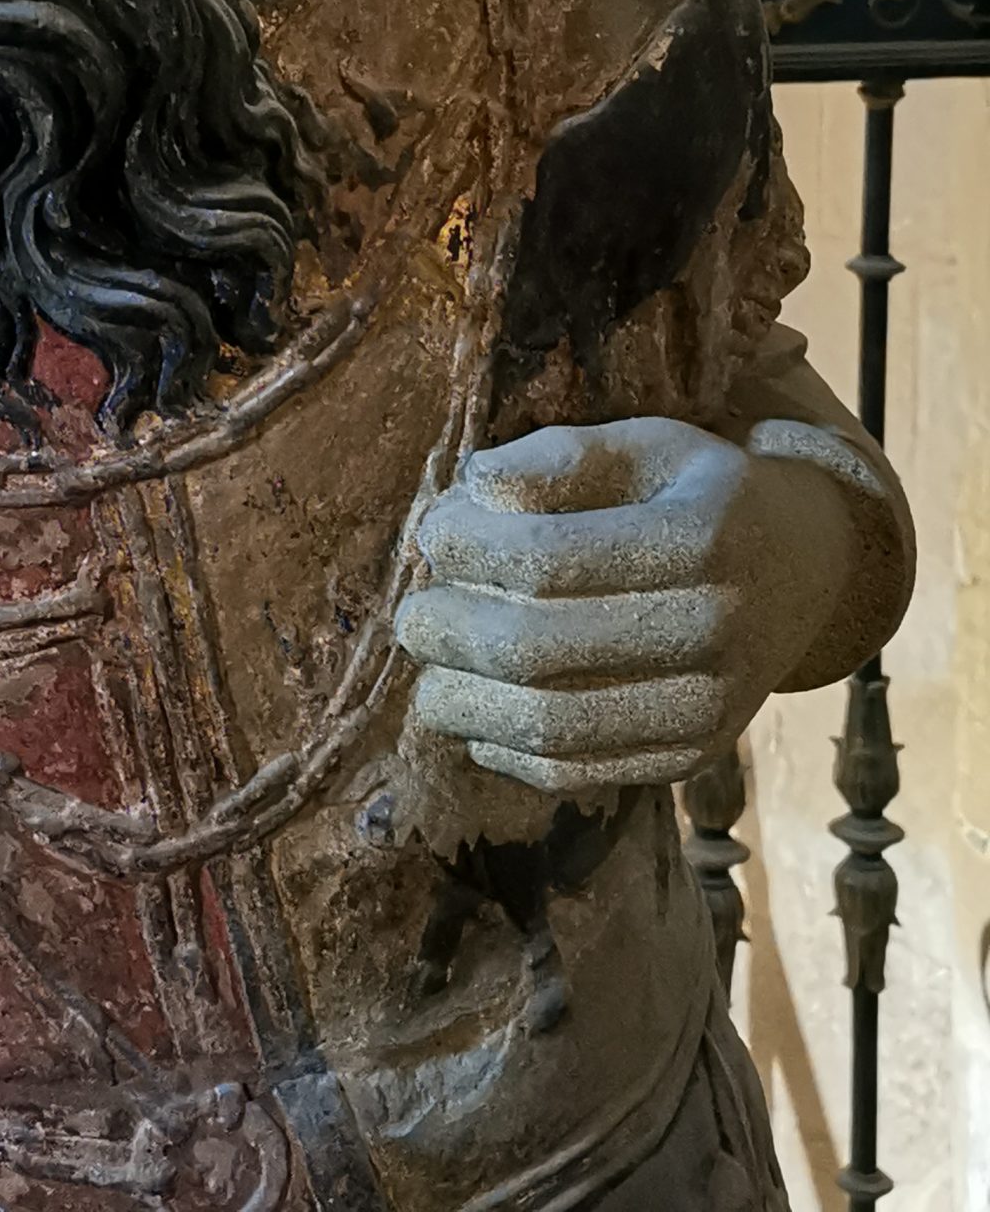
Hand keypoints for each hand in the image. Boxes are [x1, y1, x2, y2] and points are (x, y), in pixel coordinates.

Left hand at [396, 416, 852, 794]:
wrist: (804, 572)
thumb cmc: (699, 494)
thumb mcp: (646, 444)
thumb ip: (562, 457)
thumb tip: (476, 485)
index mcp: (700, 538)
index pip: (550, 559)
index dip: (469, 550)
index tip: (431, 534)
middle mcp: (715, 630)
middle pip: (541, 649)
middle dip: (453, 633)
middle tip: (412, 617)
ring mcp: (712, 708)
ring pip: (555, 726)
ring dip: (468, 704)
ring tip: (429, 676)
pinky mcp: (694, 757)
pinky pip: (584, 772)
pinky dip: (512, 754)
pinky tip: (477, 719)